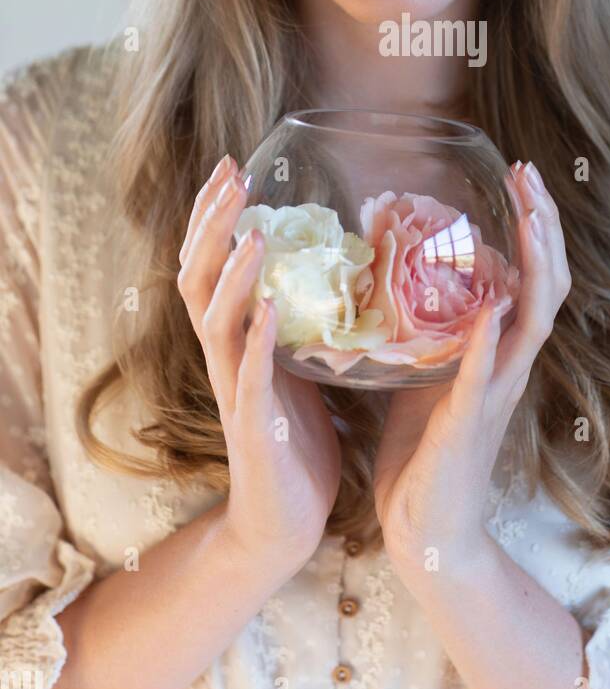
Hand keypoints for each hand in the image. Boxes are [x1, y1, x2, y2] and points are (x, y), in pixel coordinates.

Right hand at [177, 154, 341, 573]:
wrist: (287, 521)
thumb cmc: (297, 443)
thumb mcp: (300, 366)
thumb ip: (301, 320)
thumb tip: (330, 266)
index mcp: (236, 340)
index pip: (211, 264)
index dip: (215, 217)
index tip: (232, 168)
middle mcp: (225, 358)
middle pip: (199, 278)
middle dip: (213, 225)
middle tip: (230, 176)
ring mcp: (235, 391)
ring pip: (215, 322)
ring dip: (233, 275)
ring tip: (254, 235)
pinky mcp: (255, 427)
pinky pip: (249, 379)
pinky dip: (257, 341)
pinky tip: (271, 310)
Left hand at [372, 159, 570, 581]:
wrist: (424, 529)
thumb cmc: (422, 453)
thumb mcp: (421, 372)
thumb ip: (424, 330)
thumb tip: (395, 275)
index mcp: (498, 352)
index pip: (530, 276)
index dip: (533, 225)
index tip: (521, 177)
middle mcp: (508, 367)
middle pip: (547, 285)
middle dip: (544, 226)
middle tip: (530, 173)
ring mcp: (495, 395)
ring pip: (533, 320)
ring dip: (535, 265)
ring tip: (532, 216)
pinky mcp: (468, 425)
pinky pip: (484, 377)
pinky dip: (489, 341)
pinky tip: (491, 308)